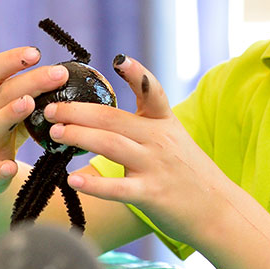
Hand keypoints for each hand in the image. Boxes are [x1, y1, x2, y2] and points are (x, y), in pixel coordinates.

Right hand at [0, 46, 68, 200]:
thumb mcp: (3, 108)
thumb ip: (28, 92)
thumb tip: (69, 75)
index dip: (12, 60)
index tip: (36, 52)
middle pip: (3, 95)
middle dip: (31, 81)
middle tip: (59, 73)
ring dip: (10, 113)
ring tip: (28, 103)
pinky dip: (0, 169)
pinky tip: (10, 167)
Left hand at [41, 56, 236, 247]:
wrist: (218, 209)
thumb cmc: (190, 174)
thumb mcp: (175, 141)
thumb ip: (146, 127)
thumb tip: (103, 118)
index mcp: (166, 124)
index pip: (152, 92)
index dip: (137, 74)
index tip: (119, 59)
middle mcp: (160, 141)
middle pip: (113, 119)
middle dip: (78, 111)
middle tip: (50, 109)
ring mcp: (156, 166)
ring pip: (111, 144)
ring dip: (80, 136)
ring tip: (56, 133)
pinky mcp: (151, 194)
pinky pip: (117, 188)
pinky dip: (93, 184)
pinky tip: (72, 179)